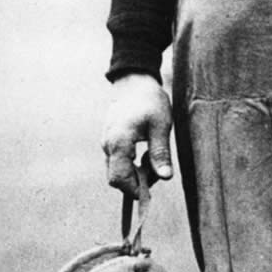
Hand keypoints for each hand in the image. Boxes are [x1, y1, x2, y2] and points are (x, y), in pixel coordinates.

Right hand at [102, 74, 173, 195]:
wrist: (134, 81)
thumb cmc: (150, 101)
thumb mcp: (161, 126)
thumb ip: (160, 153)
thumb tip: (165, 178)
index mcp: (119, 142)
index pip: (119, 179)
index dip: (134, 190)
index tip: (152, 189)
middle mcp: (107, 145)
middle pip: (116, 178)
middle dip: (136, 181)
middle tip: (157, 169)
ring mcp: (106, 143)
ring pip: (116, 170)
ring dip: (134, 172)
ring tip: (151, 157)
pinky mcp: (109, 141)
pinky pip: (117, 161)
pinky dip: (130, 164)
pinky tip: (144, 151)